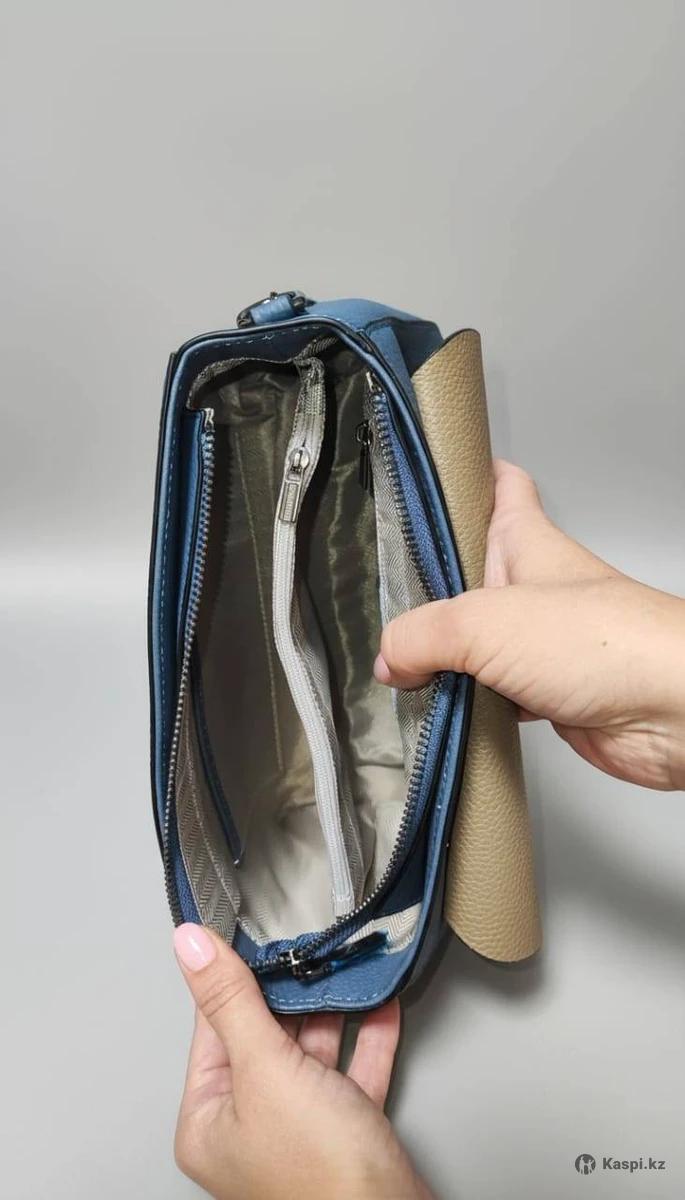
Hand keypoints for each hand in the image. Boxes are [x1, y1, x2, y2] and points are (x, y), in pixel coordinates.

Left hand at [173, 924, 432, 1199]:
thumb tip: (192, 946)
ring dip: (333, 1011)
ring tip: (346, 968)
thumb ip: (232, 1002)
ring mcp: (298, 1130)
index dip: (235, 978)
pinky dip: (367, 1038)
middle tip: (308, 949)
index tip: (252, 935)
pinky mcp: (345, 1131)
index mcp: (209, 1118)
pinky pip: (353, 1071)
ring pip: (312, 1052)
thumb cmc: (321, 1175)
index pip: (214, 1027)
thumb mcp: (266, 1070)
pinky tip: (380, 1005)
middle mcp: (249, 1126)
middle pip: (266, 1035)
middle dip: (293, 993)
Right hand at [375, 460, 684, 790]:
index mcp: (525, 542)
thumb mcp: (484, 622)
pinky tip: (445, 710)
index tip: (431, 473)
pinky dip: (470, 701)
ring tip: (403, 662)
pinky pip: (495, 692)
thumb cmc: (609, 641)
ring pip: (480, 639)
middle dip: (431, 584)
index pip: (501, 487)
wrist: (670, 710)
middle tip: (387, 592)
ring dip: (446, 654)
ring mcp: (543, 641)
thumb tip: (389, 654)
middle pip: (474, 571)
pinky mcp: (549, 693)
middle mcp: (534, 587)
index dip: (469, 475)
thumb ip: (422, 635)